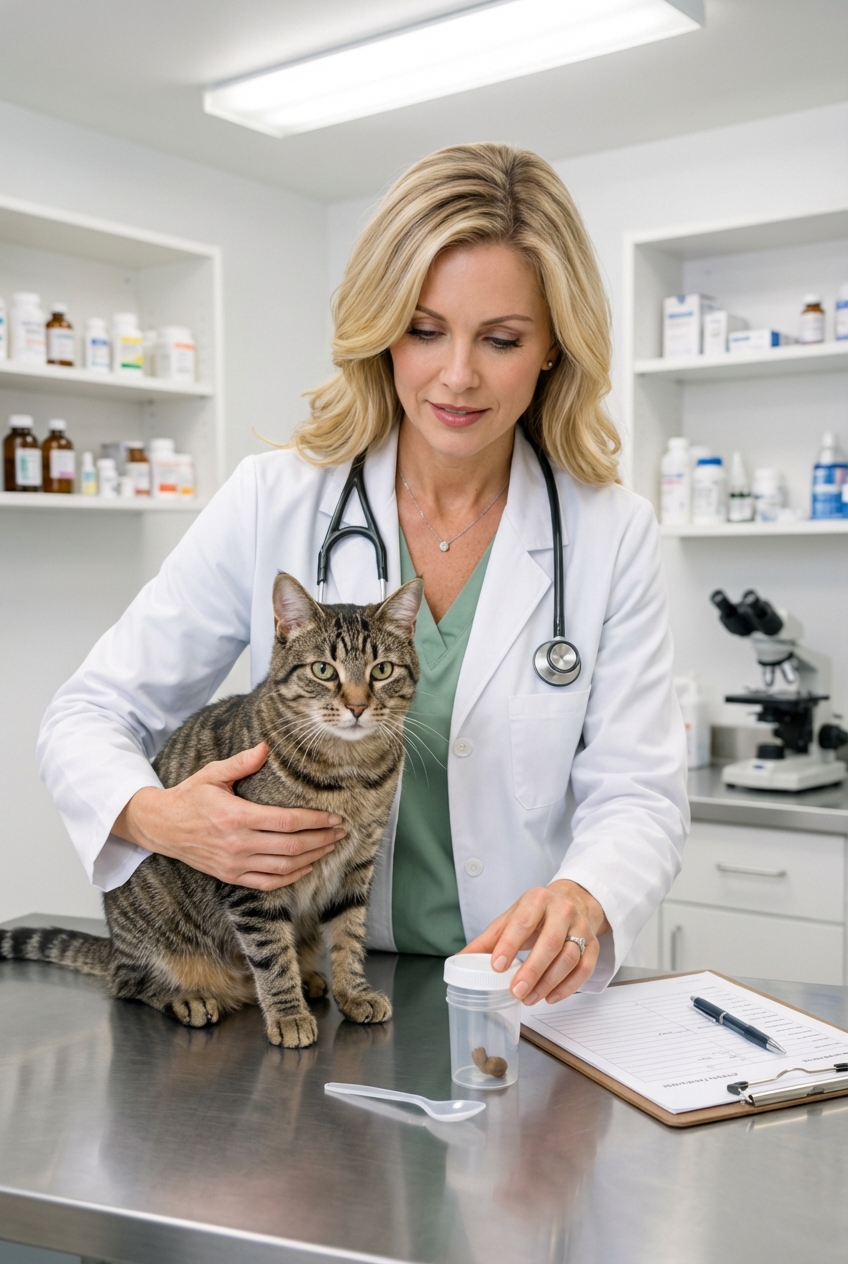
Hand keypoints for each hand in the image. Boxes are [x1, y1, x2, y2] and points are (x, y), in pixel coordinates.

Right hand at [112, 742, 345, 889]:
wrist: (161, 826)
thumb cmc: (189, 796)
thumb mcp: (212, 773)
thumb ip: (242, 762)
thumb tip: (267, 747)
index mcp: (236, 816)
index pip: (287, 822)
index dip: (316, 821)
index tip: (335, 817)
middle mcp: (238, 844)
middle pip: (292, 846)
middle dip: (322, 839)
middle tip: (341, 832)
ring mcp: (234, 864)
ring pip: (283, 867)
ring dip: (312, 858)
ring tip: (330, 847)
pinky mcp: (230, 876)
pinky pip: (267, 883)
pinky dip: (290, 878)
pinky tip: (306, 867)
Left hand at [462, 880, 609, 1004]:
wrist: (573, 900)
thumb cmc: (538, 912)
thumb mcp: (511, 918)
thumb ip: (488, 940)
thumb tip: (461, 959)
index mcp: (537, 900)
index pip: (523, 922)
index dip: (510, 945)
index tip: (497, 966)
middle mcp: (562, 910)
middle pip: (551, 943)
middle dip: (532, 970)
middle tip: (516, 991)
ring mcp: (581, 927)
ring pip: (569, 958)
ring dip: (548, 982)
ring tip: (529, 998)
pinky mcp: (593, 945)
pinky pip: (584, 969)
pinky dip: (568, 987)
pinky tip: (551, 996)